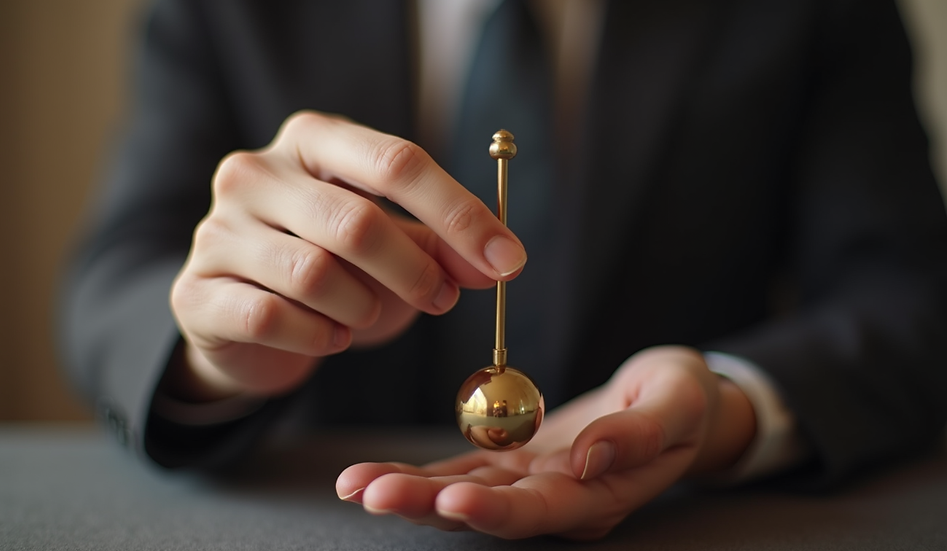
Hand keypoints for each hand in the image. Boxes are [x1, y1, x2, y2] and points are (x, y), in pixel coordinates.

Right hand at [168, 112, 526, 399]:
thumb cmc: (331, 270)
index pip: (396, 162)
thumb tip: (497, 262)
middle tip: (442, 301)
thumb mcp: (393, 249)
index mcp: (313, 140)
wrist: (244, 319)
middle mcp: (255, 172)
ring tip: (368, 315)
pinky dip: (318, 337)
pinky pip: (272, 317)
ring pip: (314, 274)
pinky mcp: (195, 290)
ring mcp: (217, 229)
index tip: (508, 260)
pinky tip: (331, 337)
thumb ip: (441, 248)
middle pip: (357, 221)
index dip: (460, 214)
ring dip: (364, 308)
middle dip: (415, 272)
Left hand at [336, 346, 755, 539]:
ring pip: (460, 493)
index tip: (448, 500)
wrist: (678, 402)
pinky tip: (373, 475)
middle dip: (425, 504)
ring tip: (352, 485)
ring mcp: (531, 483)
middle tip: (369, 493)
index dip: (493, 510)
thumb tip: (589, 460)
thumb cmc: (685, 401)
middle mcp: (557, 501)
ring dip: (406, 491)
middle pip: (484, 509)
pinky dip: (418, 473)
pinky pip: (460, 470)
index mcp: (599, 498)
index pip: (540, 511)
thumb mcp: (677, 404)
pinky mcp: (514, 461)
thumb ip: (637, 433)